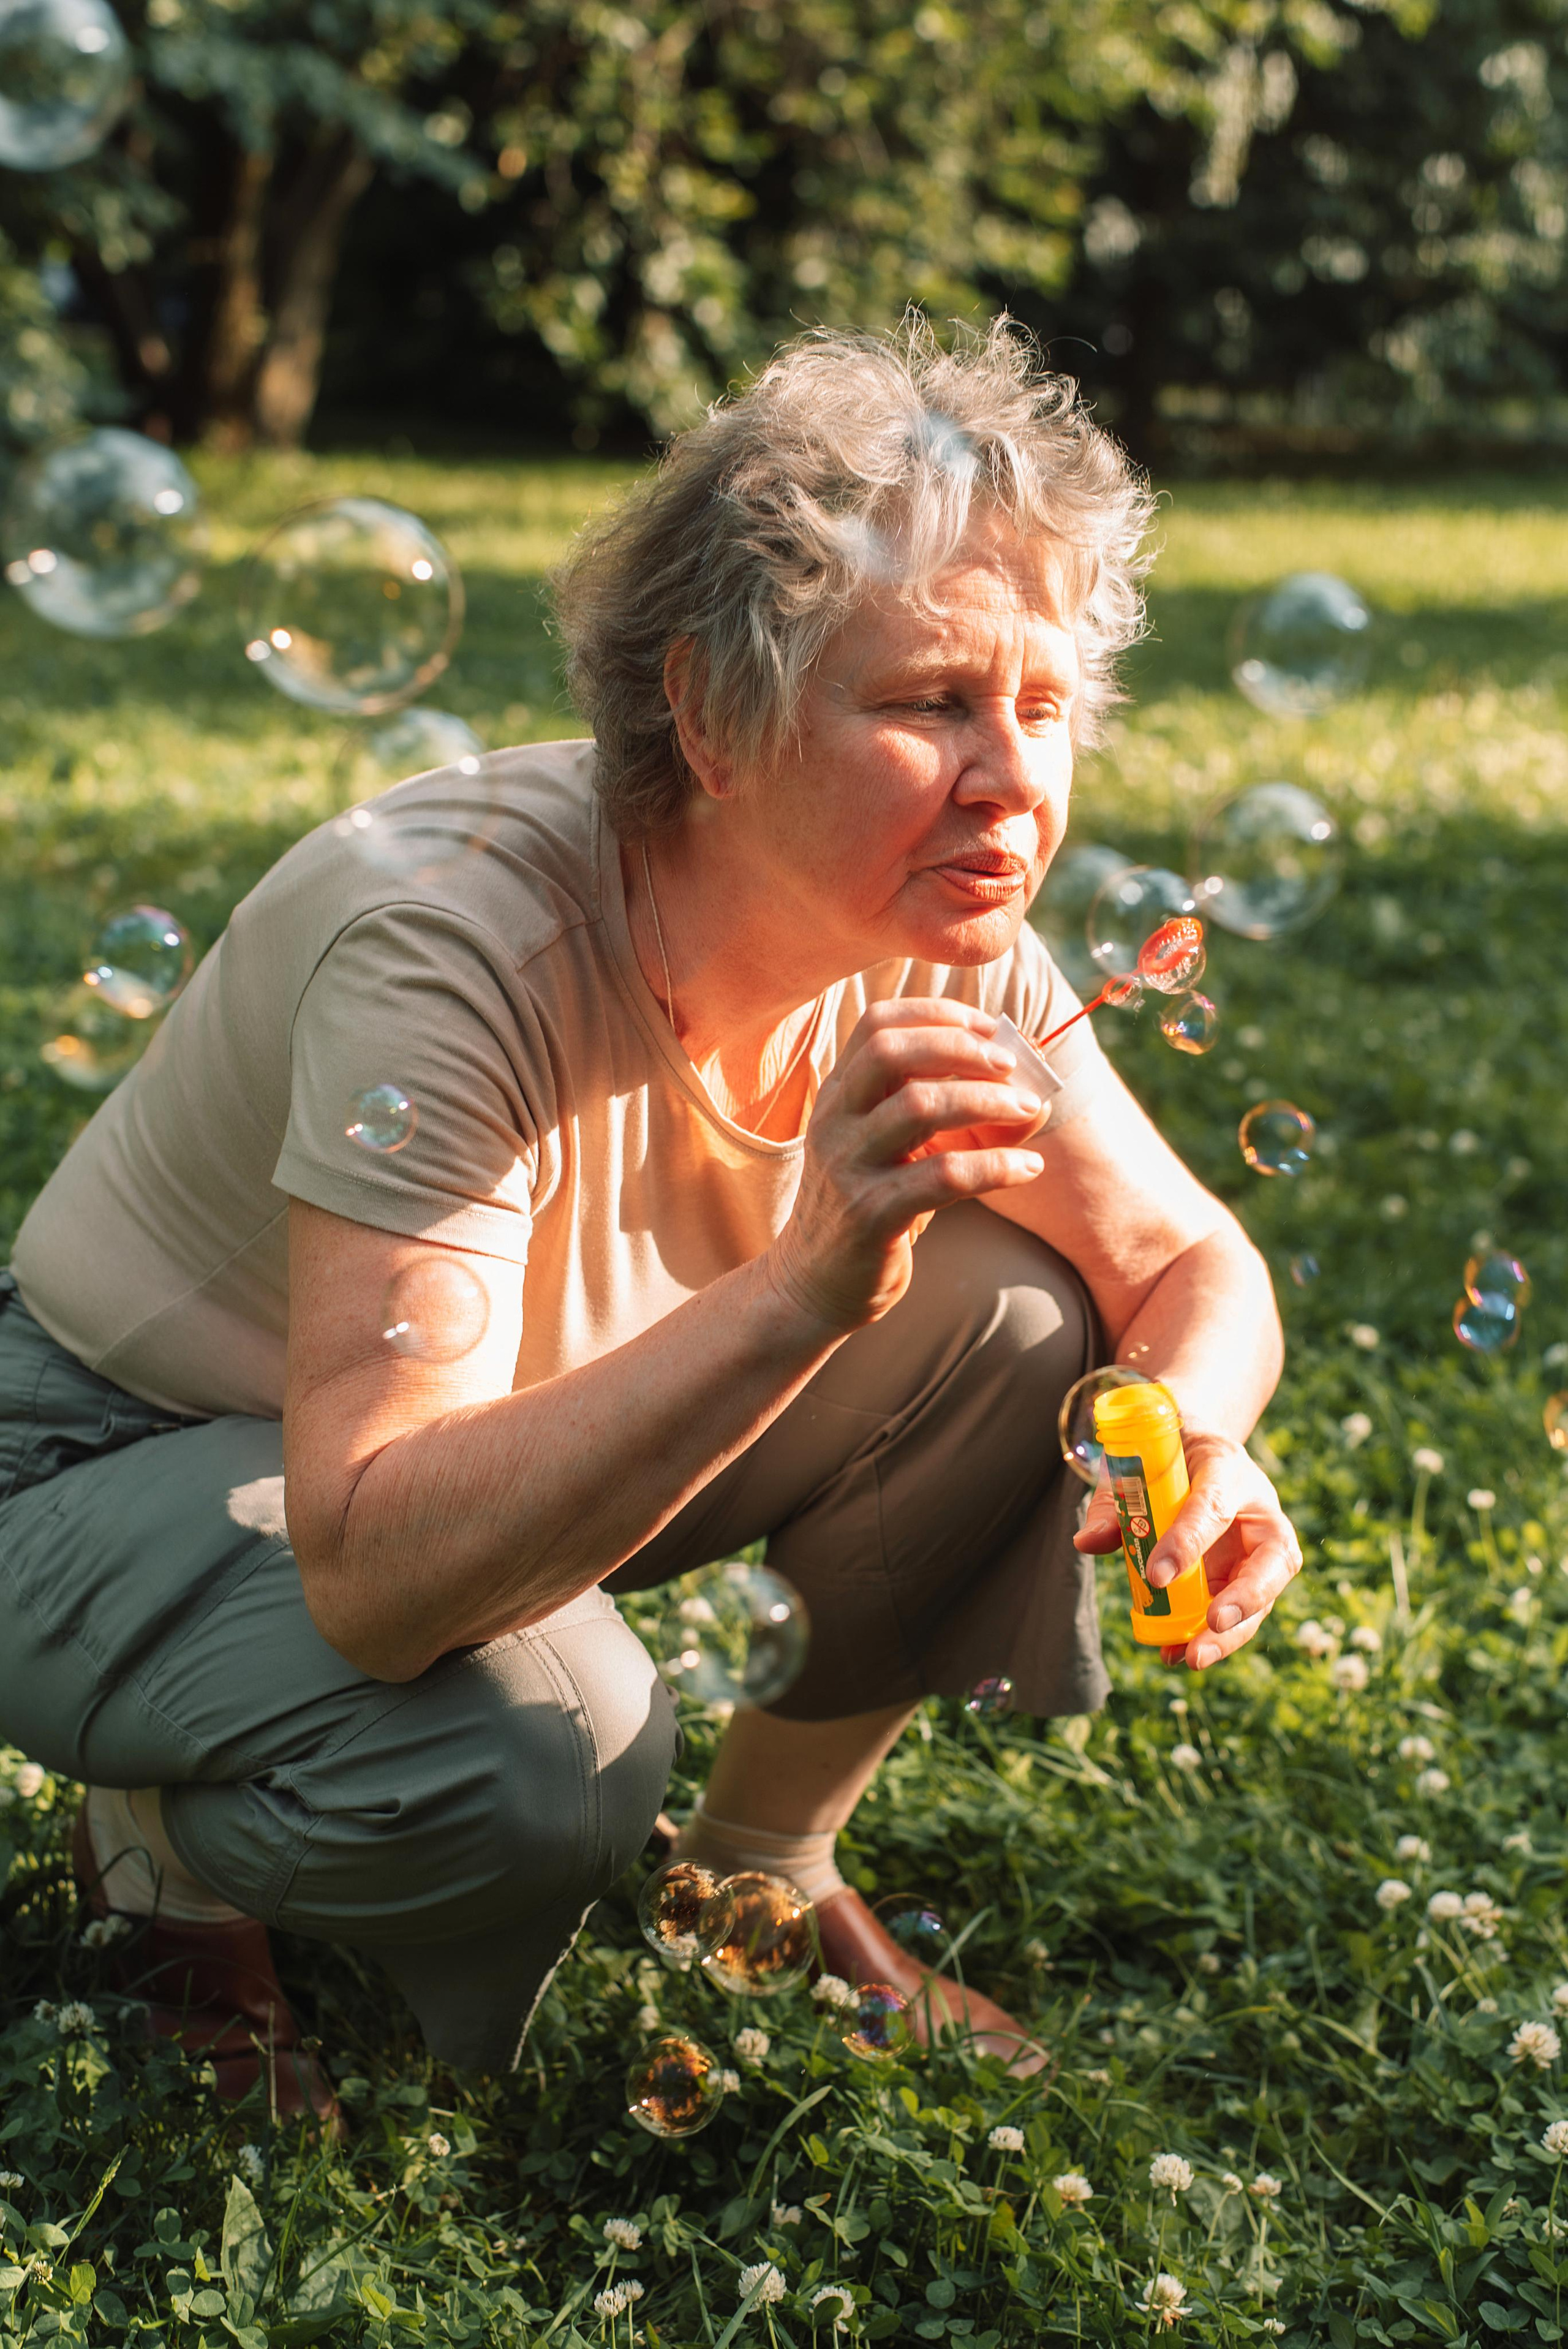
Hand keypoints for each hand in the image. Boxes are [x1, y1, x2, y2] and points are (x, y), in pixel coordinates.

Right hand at [766, 997, 1048, 1333]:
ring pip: (919, 1106)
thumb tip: (1031, 1092)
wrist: (813, 1284)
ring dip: (987, 1100)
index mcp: (838, 1095)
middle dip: (961, 1047)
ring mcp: (847, 1167)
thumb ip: (943, 1112)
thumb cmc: (869, 1205)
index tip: (990, 1028)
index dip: (939, 1014)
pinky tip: (1027, 1167)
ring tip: (1030, 1110)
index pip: (877, 1023)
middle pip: (891, 1052)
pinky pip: (942, 1177)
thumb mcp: (894, 1150)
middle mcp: (835, 1121)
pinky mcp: (870, 1214)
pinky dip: (995, 1165)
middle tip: (1011, 1064)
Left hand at [1074, 1427, 1301, 1669]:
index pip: (1213, 1506)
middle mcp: (1259, 1514)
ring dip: (1230, 1633)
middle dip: (1246, 1596)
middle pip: (1272, 1558)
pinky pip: (1239, 1614)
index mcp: (1228, 1471)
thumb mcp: (1137, 1466)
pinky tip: (1176, 1653)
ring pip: (1264, 1596)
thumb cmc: (1167, 1459)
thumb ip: (1114, 1502)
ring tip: (1191, 1657)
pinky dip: (1211, 1638)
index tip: (1156, 1576)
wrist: (1195, 1454)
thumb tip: (1087, 1542)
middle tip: (1213, 1623)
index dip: (1188, 1541)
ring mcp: (1261, 1552)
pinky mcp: (1250, 1581)